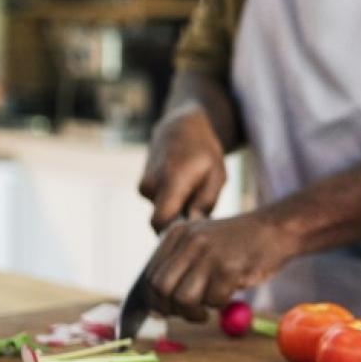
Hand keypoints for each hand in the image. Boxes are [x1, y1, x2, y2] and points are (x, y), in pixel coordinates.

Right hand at [139, 105, 226, 231]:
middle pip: (162, 223)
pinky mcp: (143, 188)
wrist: (181, 128)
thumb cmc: (204, 152)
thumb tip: (193, 225)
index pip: (159, 222)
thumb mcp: (217, 175)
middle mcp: (151, 185)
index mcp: (170, 181)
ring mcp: (144, 187)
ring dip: (178, 211)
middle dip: (180, 223)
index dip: (174, 234)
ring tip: (195, 195)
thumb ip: (205, 202)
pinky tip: (185, 192)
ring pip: (162, 213)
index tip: (192, 232)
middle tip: (202, 212)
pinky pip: (159, 206)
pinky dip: (173, 204)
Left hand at [145, 213, 288, 321]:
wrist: (276, 229)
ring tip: (206, 311)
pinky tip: (228, 294)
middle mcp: (189, 241)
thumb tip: (159, 307)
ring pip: (183, 299)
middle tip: (189, 314)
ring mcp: (209, 254)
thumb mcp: (203, 241)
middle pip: (161, 288)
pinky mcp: (229, 268)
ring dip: (193, 313)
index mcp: (178, 234)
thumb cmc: (239, 242)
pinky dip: (219, 304)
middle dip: (171, 309)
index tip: (170, 309)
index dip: (157, 300)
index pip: (151, 276)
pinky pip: (213, 300)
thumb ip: (181, 265)